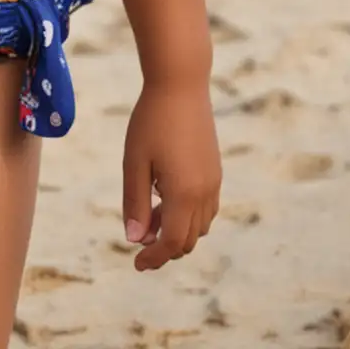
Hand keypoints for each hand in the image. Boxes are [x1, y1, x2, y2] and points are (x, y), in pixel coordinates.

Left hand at [121, 77, 220, 270]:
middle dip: (165, 246)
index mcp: (184, 194)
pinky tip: (165, 195)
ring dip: (177, 230)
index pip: (172, 243)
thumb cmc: (151, 120)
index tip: (136, 264)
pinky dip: (188, 214)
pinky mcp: (215, 169)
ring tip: (150, 214)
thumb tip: (134, 240)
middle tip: (139, 239)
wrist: (181, 84)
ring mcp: (214, 181)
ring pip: (200, 225)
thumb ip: (135, 203)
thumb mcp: (135, 162)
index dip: (154, 258)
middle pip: (189, 239)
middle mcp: (205, 192)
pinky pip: (206, 207)